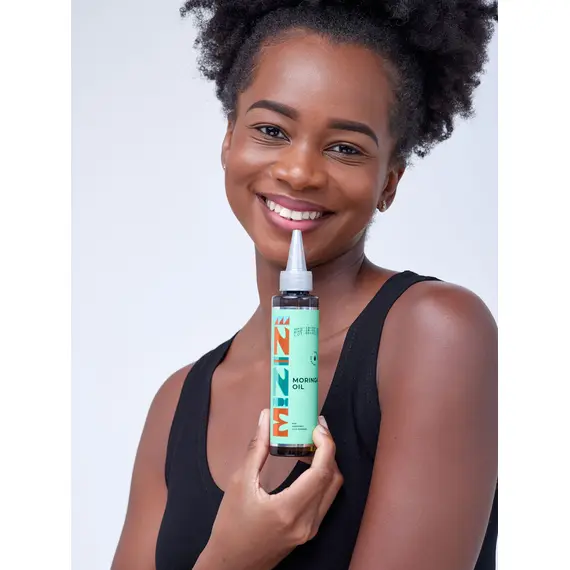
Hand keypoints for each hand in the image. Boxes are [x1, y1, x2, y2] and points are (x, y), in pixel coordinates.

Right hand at [196, 410, 343, 569]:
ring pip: (332, 490)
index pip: (322, 471)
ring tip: (311, 444)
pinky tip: (308, 465)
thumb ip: (257, 448)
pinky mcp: (309, 532)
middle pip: (332, 478)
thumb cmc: (231, 527)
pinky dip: (322, 479)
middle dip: (328, 449)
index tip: (317, 426)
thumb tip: (266, 419)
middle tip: (314, 429)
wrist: (231, 564)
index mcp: (289, 509)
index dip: (326, 444)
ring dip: (327, 464)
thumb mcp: (239, 483)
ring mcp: (310, 529)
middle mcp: (307, 522)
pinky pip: (325, 500)